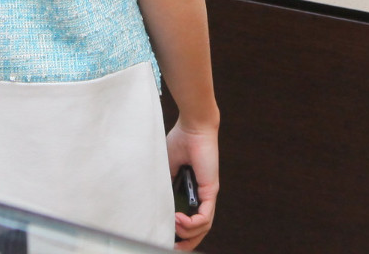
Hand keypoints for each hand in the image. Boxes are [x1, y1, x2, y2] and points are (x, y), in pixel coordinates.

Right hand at [167, 120, 218, 248]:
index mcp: (192, 190)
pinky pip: (206, 216)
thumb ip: (164, 186)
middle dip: (187, 242)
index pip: (191, 218)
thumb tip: (157, 205)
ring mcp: (208, 193)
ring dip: (187, 232)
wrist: (192, 127)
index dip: (181, 231)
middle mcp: (202, 195)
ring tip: (174, 225)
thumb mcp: (166, 169)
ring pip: (203, 226)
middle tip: (172, 245)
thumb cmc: (181, 141)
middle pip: (200, 228)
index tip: (166, 235)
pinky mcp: (211, 190)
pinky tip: (179, 219)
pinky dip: (193, 223)